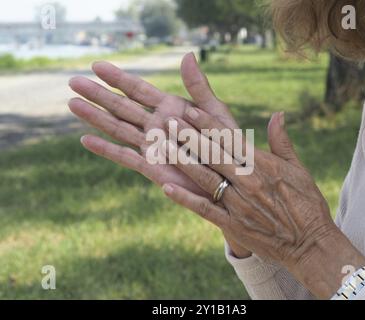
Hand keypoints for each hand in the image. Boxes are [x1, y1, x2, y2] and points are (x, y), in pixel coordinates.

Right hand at [68, 52, 250, 256]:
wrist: (230, 178)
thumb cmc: (228, 143)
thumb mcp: (214, 110)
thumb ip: (198, 85)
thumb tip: (187, 54)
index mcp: (171, 109)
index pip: (138, 89)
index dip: (117, 78)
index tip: (96, 65)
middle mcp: (157, 126)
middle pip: (121, 106)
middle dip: (98, 94)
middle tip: (73, 81)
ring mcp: (152, 146)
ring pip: (117, 128)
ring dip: (95, 117)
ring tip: (72, 103)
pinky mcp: (151, 167)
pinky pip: (124, 157)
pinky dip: (105, 149)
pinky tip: (86, 140)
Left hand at [161, 110, 364, 298]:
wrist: (311, 244)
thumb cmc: (307, 203)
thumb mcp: (298, 168)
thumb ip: (282, 141)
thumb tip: (277, 114)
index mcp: (263, 165)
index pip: (230, 139)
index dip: (208, 124)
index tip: (190, 111)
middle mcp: (248, 181)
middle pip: (212, 155)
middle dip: (188, 137)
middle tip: (167, 122)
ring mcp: (238, 204)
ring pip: (204, 178)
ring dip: (181, 161)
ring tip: (161, 147)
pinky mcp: (232, 224)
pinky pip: (204, 209)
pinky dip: (185, 198)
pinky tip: (166, 188)